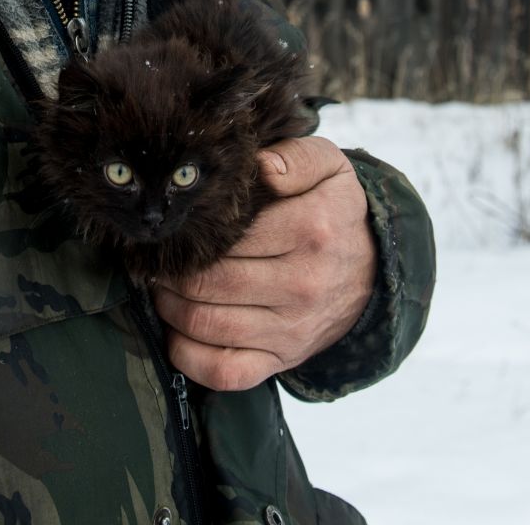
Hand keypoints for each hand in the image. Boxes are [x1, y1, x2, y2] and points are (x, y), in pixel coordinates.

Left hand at [153, 136, 374, 391]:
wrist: (374, 272)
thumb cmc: (334, 213)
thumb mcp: (329, 168)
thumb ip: (294, 157)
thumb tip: (260, 168)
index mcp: (311, 230)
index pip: (229, 235)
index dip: (189, 231)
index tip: (172, 225)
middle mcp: (302, 284)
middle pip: (210, 282)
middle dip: (169, 271)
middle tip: (156, 258)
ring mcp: (291, 329)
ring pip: (207, 325)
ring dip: (169, 307)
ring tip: (161, 286)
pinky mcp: (281, 360)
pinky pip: (223, 371)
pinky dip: (187, 355)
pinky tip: (177, 330)